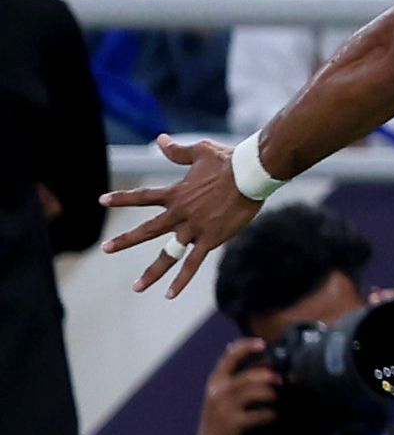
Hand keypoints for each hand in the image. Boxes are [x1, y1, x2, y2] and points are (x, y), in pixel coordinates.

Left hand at [101, 132, 263, 296]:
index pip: (142, 197)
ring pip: (168, 254)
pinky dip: (181, 280)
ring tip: (137, 287)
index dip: (122, 199)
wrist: (251, 174)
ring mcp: (194, 228)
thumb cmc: (229, 160)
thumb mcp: (200, 151)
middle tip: (105, 249)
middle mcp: (180, 213)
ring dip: (151, 272)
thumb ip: (176, 151)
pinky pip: (193, 264)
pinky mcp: (211, 239)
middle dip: (125, 240)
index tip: (101, 201)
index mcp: (176, 193)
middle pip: (147, 230)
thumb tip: (159, 139)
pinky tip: (170, 295)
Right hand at [196, 338, 276, 434]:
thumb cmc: (221, 418)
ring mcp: (224, 408)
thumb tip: (265, 363)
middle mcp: (217, 392)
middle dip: (269, 376)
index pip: (229, 358)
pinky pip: (260, 414)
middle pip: (249, 376)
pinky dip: (270, 414)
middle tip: (280, 380)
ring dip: (272, 393)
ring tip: (276, 398)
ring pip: (256, 392)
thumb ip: (237, 379)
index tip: (262, 343)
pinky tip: (272, 415)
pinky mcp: (233, 423)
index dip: (245, 347)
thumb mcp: (222, 395)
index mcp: (215, 382)